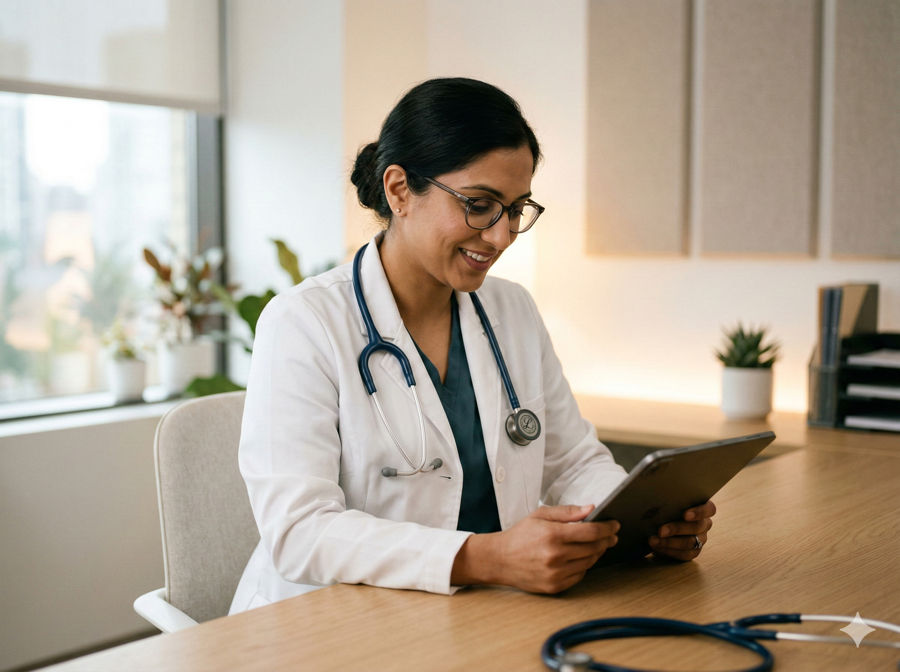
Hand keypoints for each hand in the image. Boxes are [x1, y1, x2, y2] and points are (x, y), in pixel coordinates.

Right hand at [451, 504, 618, 593]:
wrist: (499, 560)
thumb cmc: (520, 535)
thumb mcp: (541, 515)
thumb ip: (567, 512)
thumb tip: (591, 509)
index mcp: (552, 534)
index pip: (591, 531)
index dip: (607, 527)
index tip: (615, 524)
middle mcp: (555, 555)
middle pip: (593, 547)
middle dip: (606, 539)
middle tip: (611, 534)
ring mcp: (555, 573)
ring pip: (589, 562)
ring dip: (597, 553)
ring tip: (597, 545)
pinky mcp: (554, 586)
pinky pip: (579, 575)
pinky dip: (584, 566)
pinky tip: (582, 557)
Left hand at [648, 500, 715, 561]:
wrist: (659, 524)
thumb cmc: (666, 507)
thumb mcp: (669, 502)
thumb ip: (668, 499)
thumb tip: (655, 495)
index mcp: (703, 508)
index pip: (709, 509)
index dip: (699, 512)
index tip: (685, 515)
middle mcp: (704, 524)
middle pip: (696, 527)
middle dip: (676, 529)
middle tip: (660, 531)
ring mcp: (701, 539)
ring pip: (689, 543)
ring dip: (669, 542)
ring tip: (653, 541)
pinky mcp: (693, 551)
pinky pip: (684, 554)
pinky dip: (668, 551)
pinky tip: (656, 548)